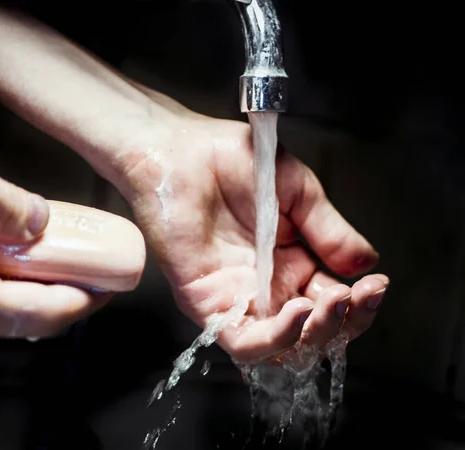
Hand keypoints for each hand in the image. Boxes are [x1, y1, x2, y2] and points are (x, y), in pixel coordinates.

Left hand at [122, 113, 388, 362]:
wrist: (181, 150)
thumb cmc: (234, 162)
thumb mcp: (297, 191)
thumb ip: (329, 230)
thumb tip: (366, 264)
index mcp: (291, 264)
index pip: (331, 302)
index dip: (359, 303)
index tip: (376, 285)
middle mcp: (265, 288)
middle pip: (311, 332)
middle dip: (344, 323)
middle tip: (359, 296)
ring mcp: (236, 298)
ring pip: (281, 347)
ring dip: (315, 334)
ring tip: (333, 302)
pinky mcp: (206, 302)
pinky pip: (241, 340)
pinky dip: (275, 338)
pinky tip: (299, 311)